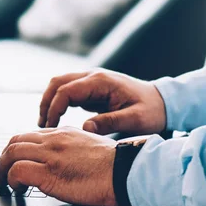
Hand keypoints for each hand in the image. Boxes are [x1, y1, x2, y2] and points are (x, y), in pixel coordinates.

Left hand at [0, 127, 117, 205]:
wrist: (126, 171)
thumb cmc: (116, 166)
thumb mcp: (92, 147)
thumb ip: (73, 149)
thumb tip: (64, 162)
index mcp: (64, 133)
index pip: (30, 136)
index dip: (17, 149)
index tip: (14, 160)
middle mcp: (54, 140)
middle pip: (15, 142)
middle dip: (3, 158)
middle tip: (1, 172)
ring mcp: (50, 155)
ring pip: (11, 153)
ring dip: (2, 170)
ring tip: (3, 183)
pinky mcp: (49, 173)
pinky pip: (17, 171)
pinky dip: (11, 180)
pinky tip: (17, 189)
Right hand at [38, 69, 165, 134]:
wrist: (163, 102)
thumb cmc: (151, 110)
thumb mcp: (135, 120)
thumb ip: (110, 123)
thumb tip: (85, 128)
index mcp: (101, 81)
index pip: (66, 90)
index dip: (54, 108)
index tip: (51, 127)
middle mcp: (93, 76)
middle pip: (57, 82)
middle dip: (46, 103)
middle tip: (42, 126)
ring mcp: (92, 81)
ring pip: (60, 85)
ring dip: (49, 102)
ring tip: (46, 124)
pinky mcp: (92, 89)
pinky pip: (68, 92)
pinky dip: (58, 103)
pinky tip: (57, 120)